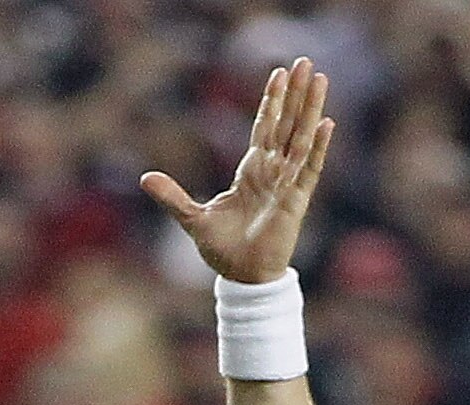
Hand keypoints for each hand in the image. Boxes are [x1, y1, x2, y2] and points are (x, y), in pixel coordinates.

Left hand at [141, 58, 331, 284]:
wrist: (241, 279)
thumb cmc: (222, 251)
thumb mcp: (192, 218)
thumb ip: (172, 197)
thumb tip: (143, 178)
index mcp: (251, 172)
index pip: (265, 128)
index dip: (272, 101)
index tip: (279, 73)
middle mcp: (272, 173)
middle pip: (286, 124)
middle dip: (295, 94)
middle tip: (305, 62)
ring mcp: (286, 185)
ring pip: (301, 138)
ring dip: (310, 109)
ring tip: (319, 78)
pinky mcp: (295, 202)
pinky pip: (309, 169)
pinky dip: (318, 147)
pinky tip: (326, 123)